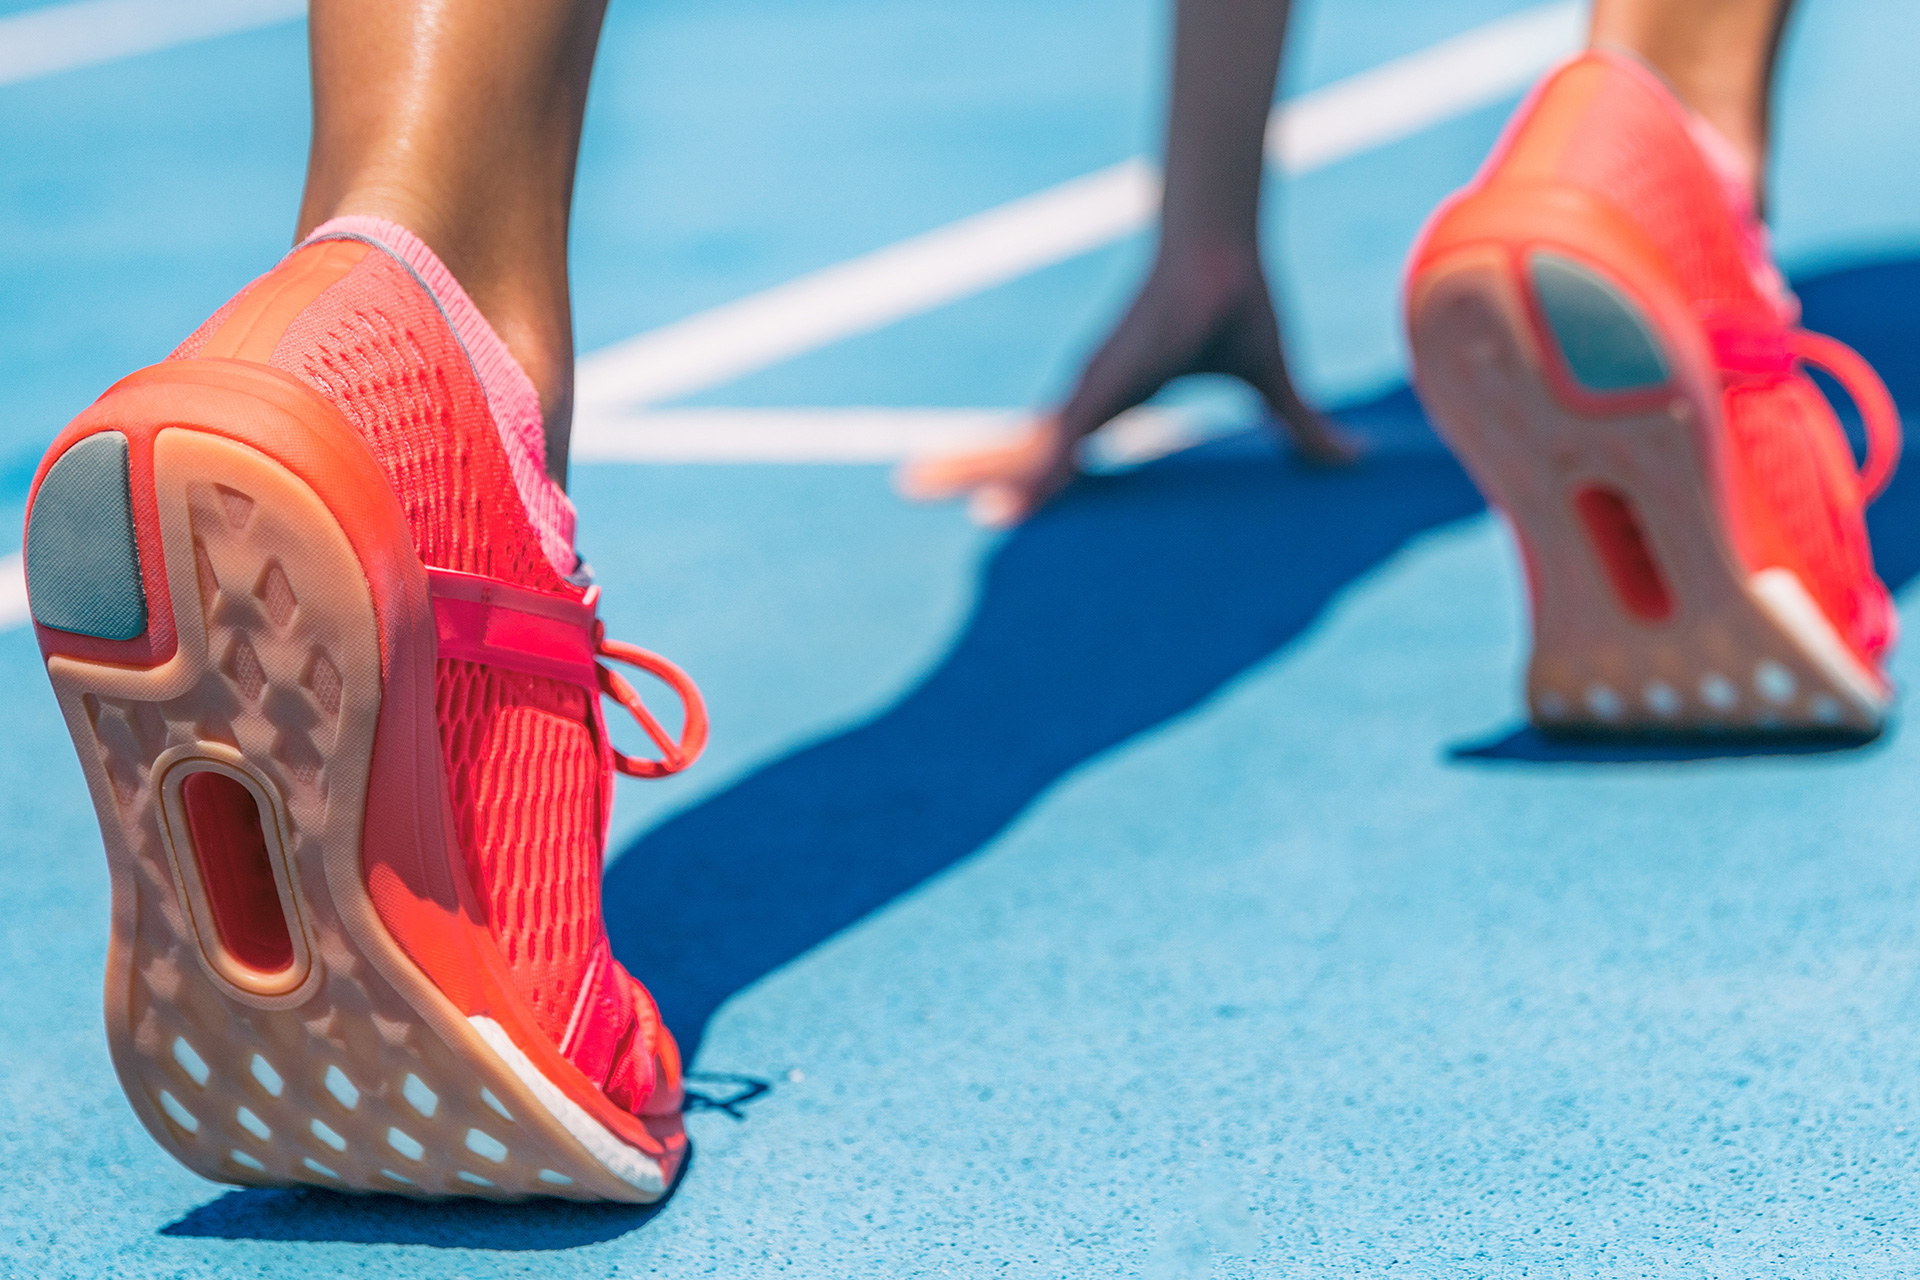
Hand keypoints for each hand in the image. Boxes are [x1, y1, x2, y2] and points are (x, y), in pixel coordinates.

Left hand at [897, 244, 1359, 525]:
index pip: (1057, 451)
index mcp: (1113, 403)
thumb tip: (1348, 461)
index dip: (1023, 478)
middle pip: (1016, 443)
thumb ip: (1298, 430)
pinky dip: (1031, 477)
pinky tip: (1002, 505)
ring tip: (916, 485)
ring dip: (974, 469)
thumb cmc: (1238, 305)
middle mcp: (1088, 397)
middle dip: (962, 464)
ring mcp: (1089, 390)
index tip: (983, 508)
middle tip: (906, 484)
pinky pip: (1061, 445)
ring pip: (1022, 445)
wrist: (1226, 248)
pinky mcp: (1104, 386)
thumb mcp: (1271, 386)